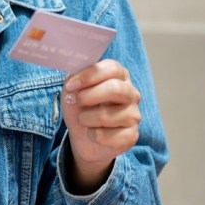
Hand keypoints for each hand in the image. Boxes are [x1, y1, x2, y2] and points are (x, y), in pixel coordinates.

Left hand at [60, 59, 141, 192]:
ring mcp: (134, 115)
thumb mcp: (73, 89)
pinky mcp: (132, 135)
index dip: (89, 76)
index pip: (112, 68)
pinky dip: (93, 135)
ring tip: (82, 119)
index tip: (70, 85)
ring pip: (108, 115)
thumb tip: (74, 78)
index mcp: (119, 75)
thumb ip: (75, 78)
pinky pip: (109, 136)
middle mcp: (131, 93)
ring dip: (86, 118)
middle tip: (73, 101)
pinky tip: (92, 133)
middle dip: (89, 96)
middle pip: (115, 89)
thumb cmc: (81, 107)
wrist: (83, 136)